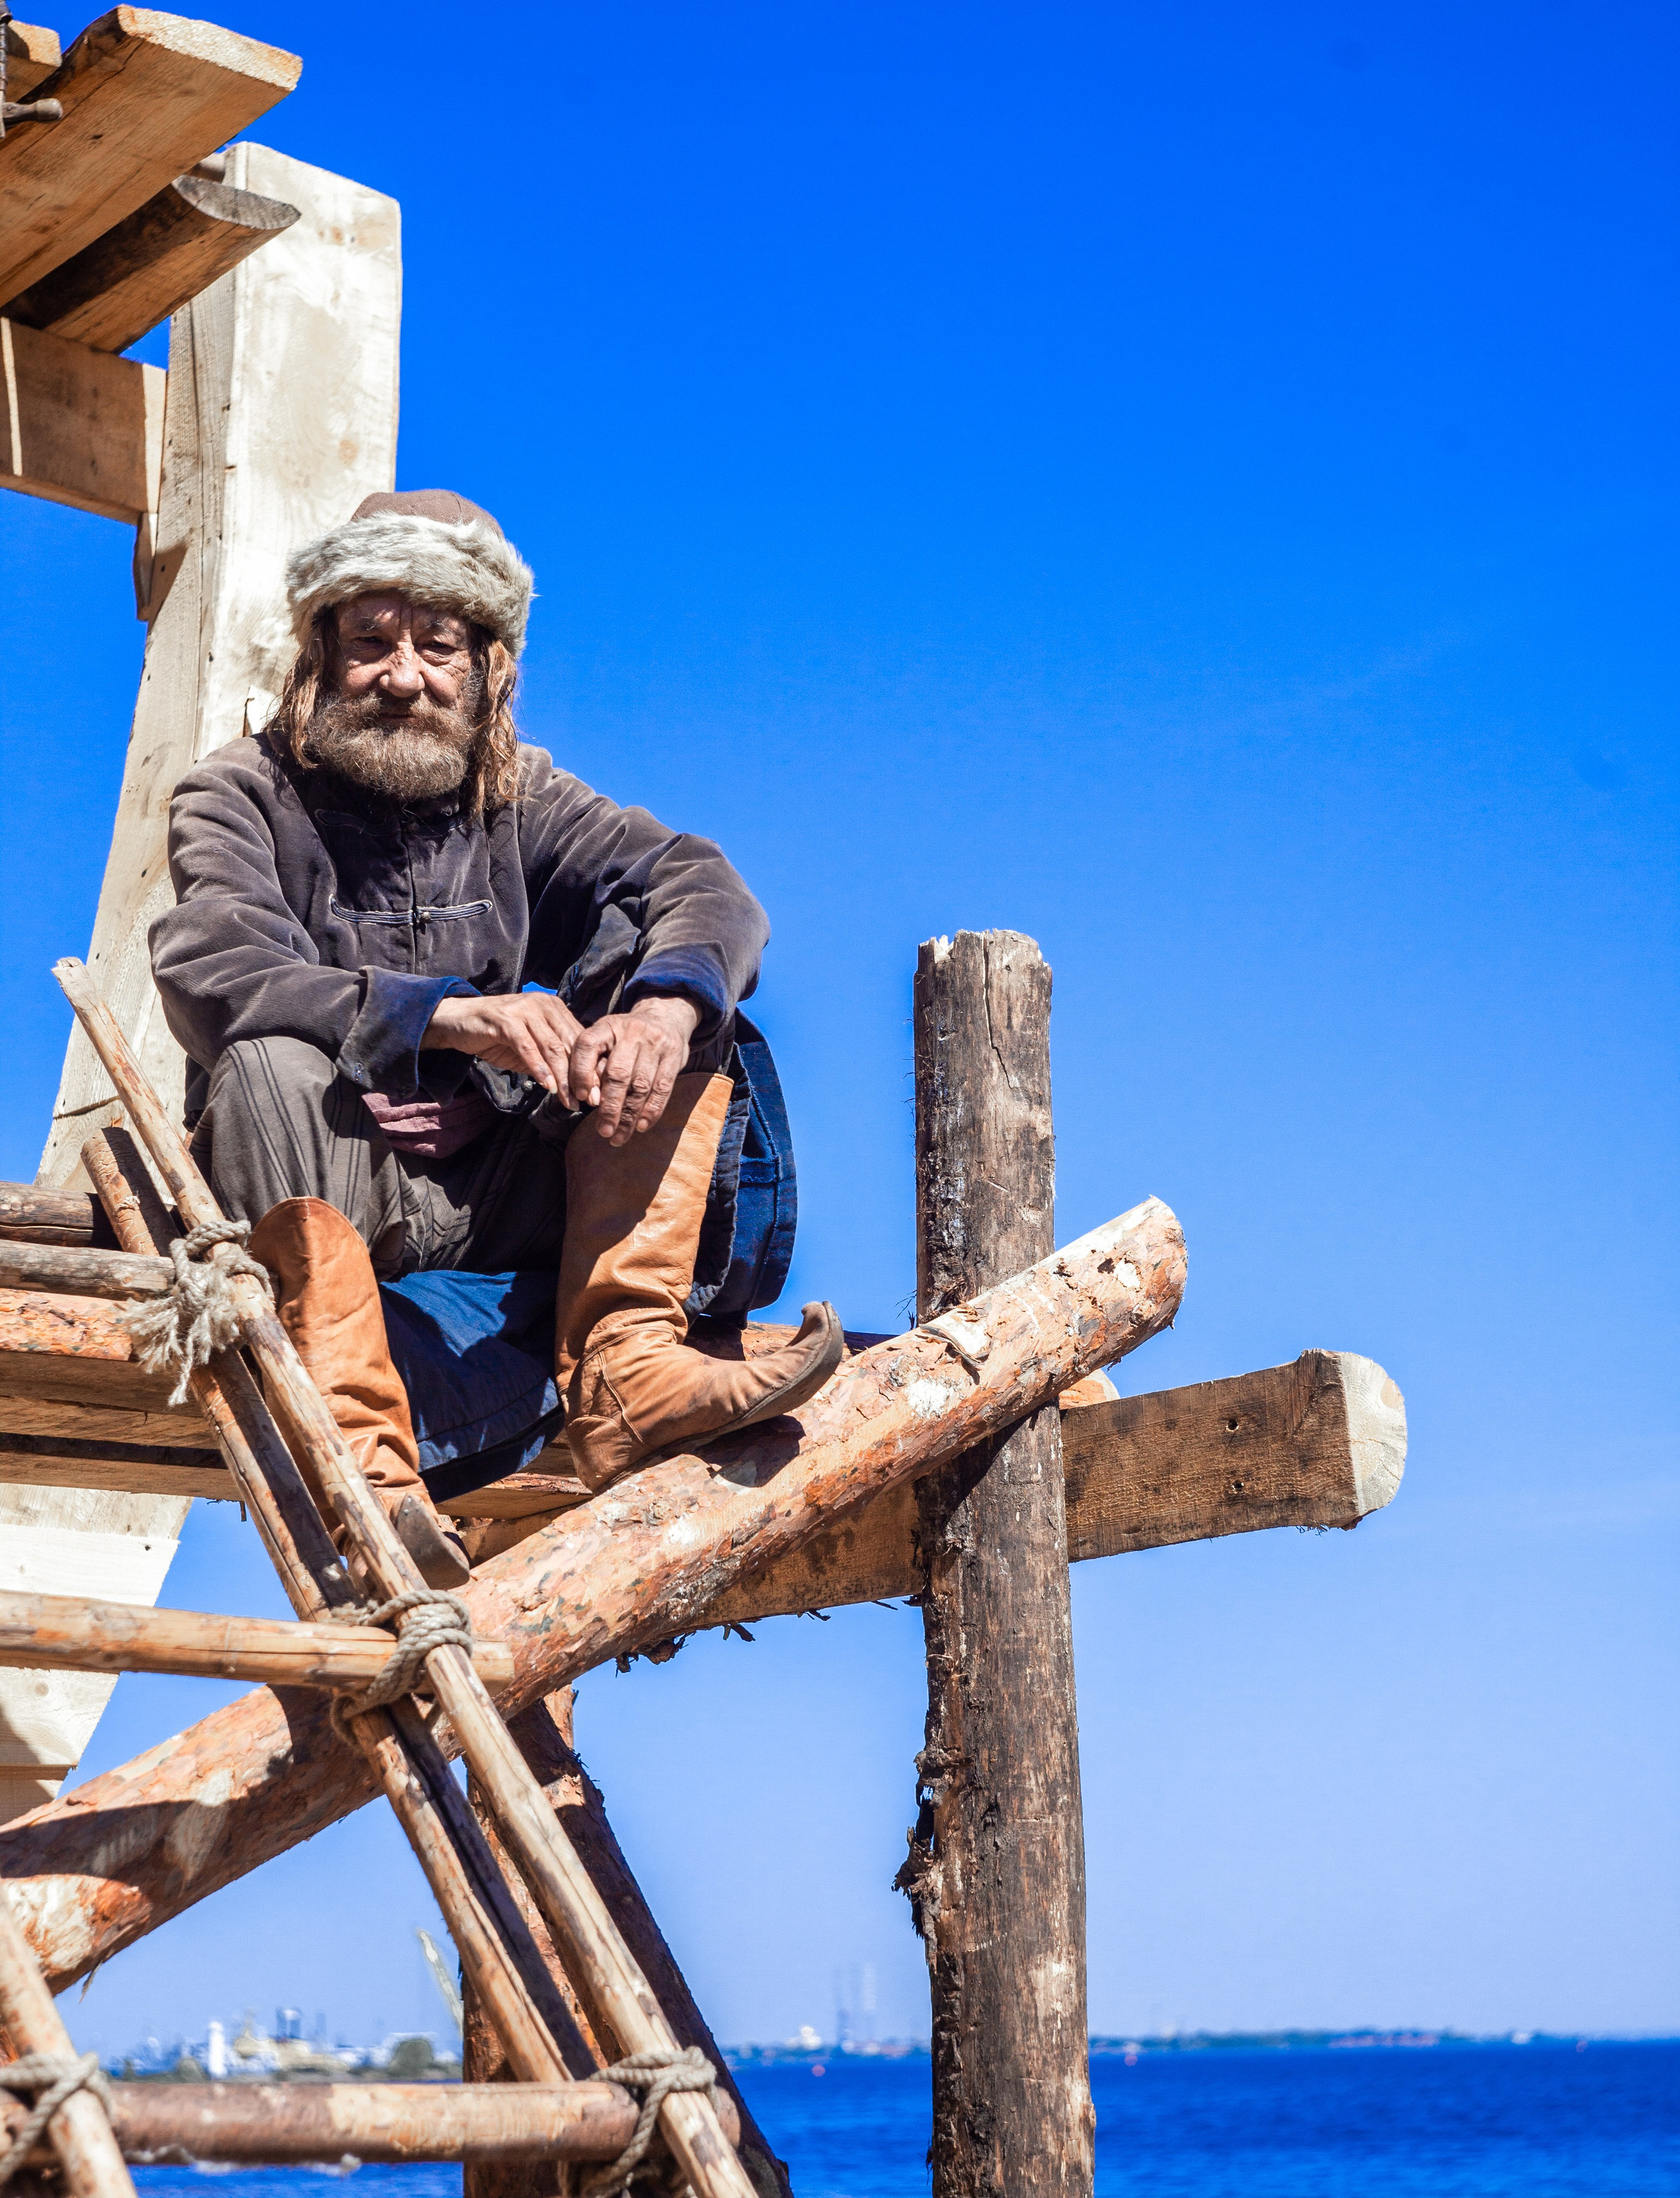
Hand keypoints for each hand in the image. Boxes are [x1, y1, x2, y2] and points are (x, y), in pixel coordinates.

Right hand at [422, 992, 584, 1094]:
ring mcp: (525, 1010)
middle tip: (589, 1101)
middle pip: (569, 1045)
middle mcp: (544, 1005)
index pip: (580, 1040)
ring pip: (551, 1047)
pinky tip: (546, 1087)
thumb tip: (580, 1085)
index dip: (590, 1068)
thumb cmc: (498, 1036)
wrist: (459, 1021)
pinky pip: (527, 1047)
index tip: (597, 1094)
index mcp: (555, 1008)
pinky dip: (539, 1068)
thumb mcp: (531, 1047)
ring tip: (569, 1100)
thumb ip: (552, 1058)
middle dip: (581, 1076)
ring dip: (562, 1077)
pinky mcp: (506, 1019)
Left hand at [568, 995, 699, 1144]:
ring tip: (619, 1136)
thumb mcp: (608, 1038)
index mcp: (608, 1026)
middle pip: (617, 1074)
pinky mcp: (674, 1057)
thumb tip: (589, 1099)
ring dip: (629, 1116)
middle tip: (603, 1131)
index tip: (580, 1099)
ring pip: (640, 1086)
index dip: (580, 1074)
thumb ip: (595, 1063)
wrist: (666, 1016)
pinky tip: (641, 1126)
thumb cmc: (628, 1036)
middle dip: (609, 1107)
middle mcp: (631, 1032)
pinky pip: (662, 1089)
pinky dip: (651, 1110)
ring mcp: (655, 1044)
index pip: (587, 1046)